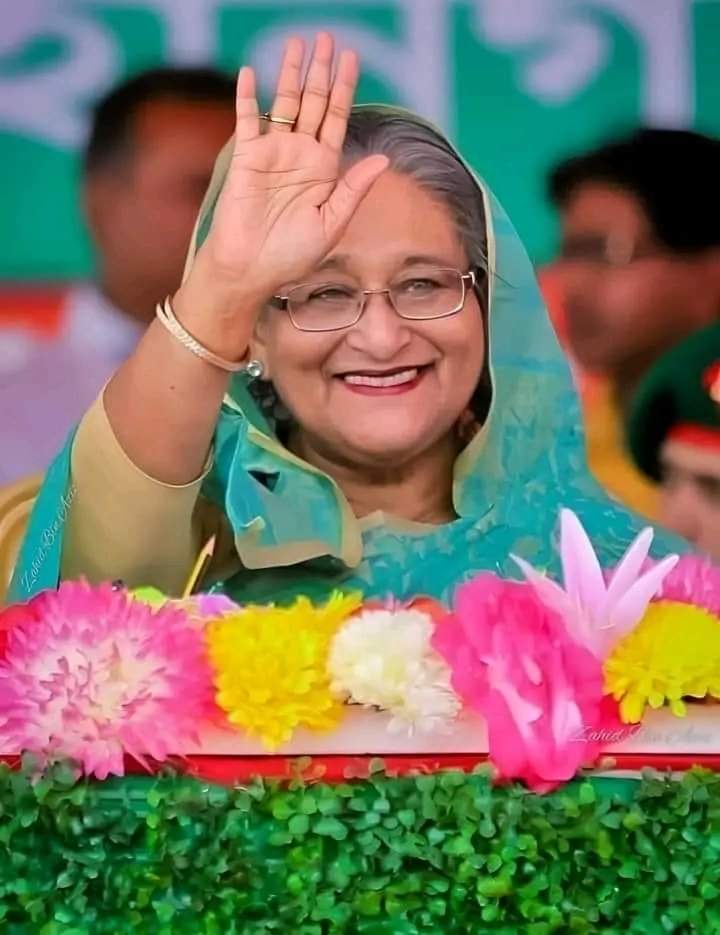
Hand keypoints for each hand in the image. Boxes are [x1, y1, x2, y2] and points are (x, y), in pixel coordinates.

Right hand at [182, 33, 387, 331]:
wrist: (252, 270)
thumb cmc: (292, 256)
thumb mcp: (332, 224)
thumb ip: (354, 189)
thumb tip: (384, 159)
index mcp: (324, 170)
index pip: (338, 119)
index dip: (346, 88)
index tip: (353, 59)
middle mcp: (300, 156)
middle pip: (313, 103)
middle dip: (320, 71)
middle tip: (326, 37)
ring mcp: (273, 154)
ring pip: (284, 104)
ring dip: (290, 74)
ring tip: (296, 43)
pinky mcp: (246, 158)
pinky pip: (247, 120)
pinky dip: (248, 96)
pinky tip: (253, 72)